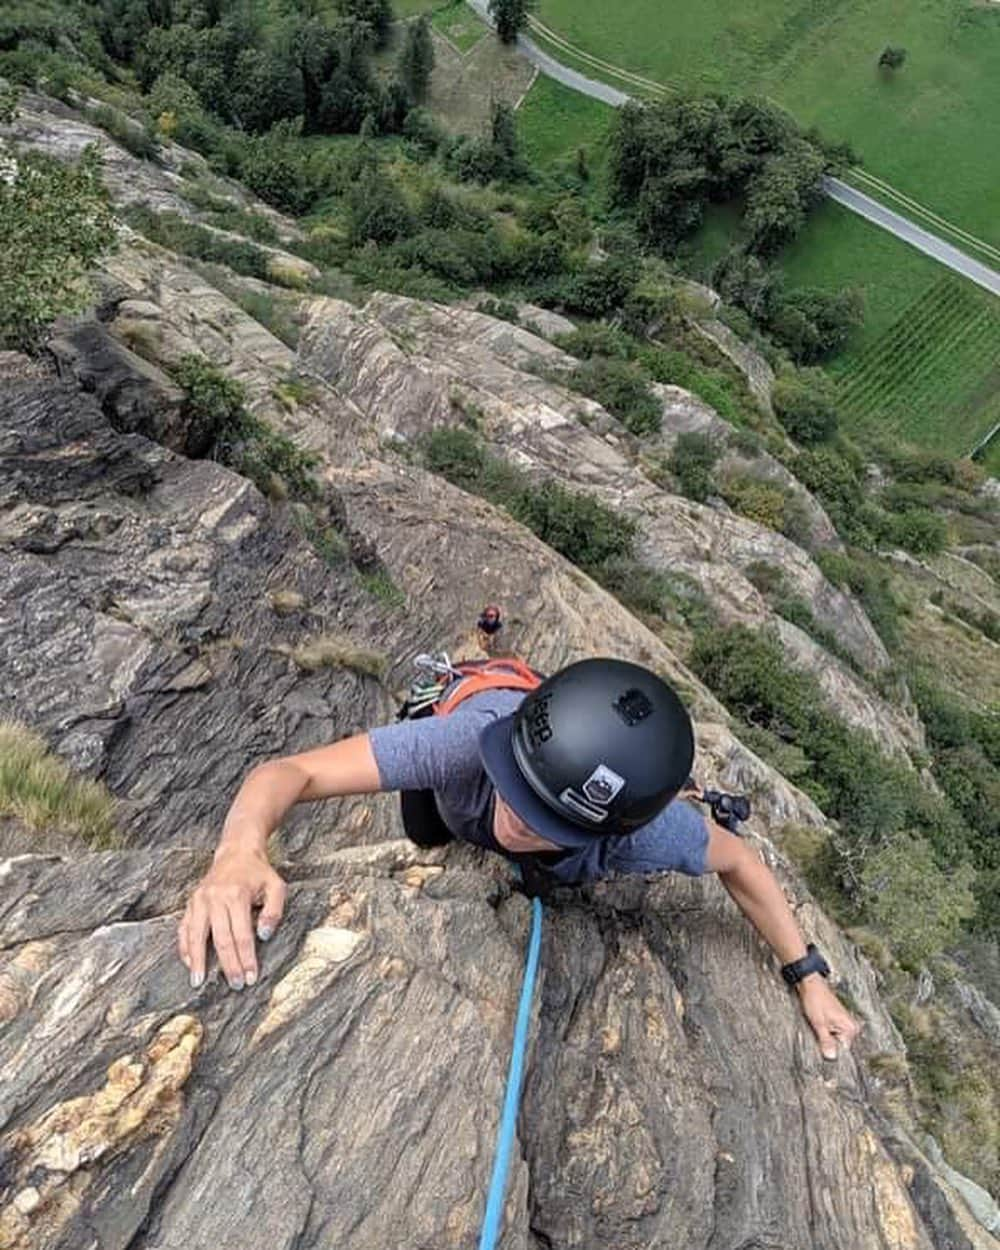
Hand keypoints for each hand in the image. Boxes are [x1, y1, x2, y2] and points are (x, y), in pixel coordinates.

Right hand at [178, 847, 286, 990]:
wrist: (236, 852)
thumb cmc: (259, 872)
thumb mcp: (276, 886)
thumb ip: (274, 911)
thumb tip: (265, 936)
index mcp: (237, 895)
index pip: (242, 935)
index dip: (247, 958)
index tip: (251, 977)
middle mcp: (215, 898)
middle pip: (221, 939)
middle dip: (228, 965)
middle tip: (234, 985)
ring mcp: (200, 900)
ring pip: (196, 936)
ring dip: (197, 960)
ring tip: (198, 981)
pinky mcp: (191, 902)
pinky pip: (184, 928)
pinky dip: (184, 946)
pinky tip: (188, 962)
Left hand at [796, 977, 859, 1059]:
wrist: (809, 984)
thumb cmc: (815, 999)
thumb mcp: (819, 1023)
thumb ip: (826, 1041)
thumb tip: (832, 1057)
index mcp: (850, 1028)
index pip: (843, 1051)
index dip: (831, 1051)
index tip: (823, 1051)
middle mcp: (850, 1026)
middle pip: (839, 1046)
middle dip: (828, 1044)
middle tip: (818, 1035)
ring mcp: (844, 1024)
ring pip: (834, 1039)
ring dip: (825, 1038)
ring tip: (818, 1028)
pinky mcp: (836, 1021)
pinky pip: (831, 1033)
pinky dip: (824, 1032)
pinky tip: (818, 1027)